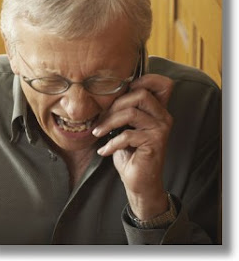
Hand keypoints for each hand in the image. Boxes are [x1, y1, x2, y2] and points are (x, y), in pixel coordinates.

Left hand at [92, 74, 173, 219]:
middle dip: (115, 105)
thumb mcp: (126, 127)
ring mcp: (160, 129)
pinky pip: (127, 135)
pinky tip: (104, 151)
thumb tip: (105, 96)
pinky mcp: (154, 143)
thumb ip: (124, 110)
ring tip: (98, 132)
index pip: (163, 83)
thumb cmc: (130, 152)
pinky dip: (111, 143)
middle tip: (102, 119)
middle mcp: (163, 116)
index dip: (146, 79)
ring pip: (131, 113)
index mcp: (157, 110)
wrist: (139, 181)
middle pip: (141, 94)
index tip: (125, 89)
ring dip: (109, 123)